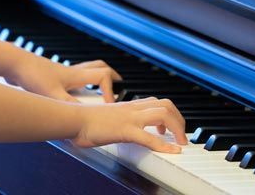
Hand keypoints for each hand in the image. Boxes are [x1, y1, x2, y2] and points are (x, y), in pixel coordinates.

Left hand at [8, 55, 121, 102]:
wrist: (14, 63)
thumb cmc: (32, 76)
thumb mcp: (52, 95)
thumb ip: (68, 106)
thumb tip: (82, 118)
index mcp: (76, 75)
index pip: (104, 76)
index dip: (110, 91)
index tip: (110, 106)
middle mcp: (71, 72)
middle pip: (98, 67)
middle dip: (111, 77)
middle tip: (118, 87)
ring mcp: (61, 72)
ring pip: (85, 70)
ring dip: (94, 78)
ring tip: (97, 91)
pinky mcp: (51, 76)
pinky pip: (71, 77)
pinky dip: (76, 84)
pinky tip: (71, 96)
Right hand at [72, 96, 187, 152]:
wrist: (72, 119)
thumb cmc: (83, 121)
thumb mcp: (105, 118)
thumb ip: (115, 121)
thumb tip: (116, 130)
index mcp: (127, 106)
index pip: (156, 102)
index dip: (169, 113)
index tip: (170, 128)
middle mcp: (132, 109)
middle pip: (166, 104)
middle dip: (179, 119)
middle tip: (181, 136)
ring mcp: (129, 118)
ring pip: (163, 114)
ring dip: (178, 129)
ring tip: (181, 143)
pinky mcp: (125, 130)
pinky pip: (149, 137)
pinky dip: (165, 145)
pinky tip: (173, 151)